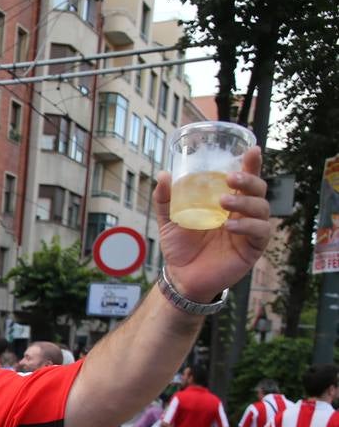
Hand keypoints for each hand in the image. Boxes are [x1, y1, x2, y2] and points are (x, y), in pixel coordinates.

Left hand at [156, 146, 270, 302]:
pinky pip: (259, 232)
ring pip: (261, 208)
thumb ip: (166, 199)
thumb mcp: (169, 220)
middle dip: (249, 180)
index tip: (251, 150)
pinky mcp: (252, 247)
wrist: (180, 276)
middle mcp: (242, 212)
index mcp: (227, 202)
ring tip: (223, 203)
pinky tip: (230, 227)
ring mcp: (249, 229)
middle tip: (231, 179)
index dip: (251, 164)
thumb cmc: (180, 247)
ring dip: (245, 202)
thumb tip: (164, 174)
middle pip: (258, 189)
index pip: (244, 179)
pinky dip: (247, 226)